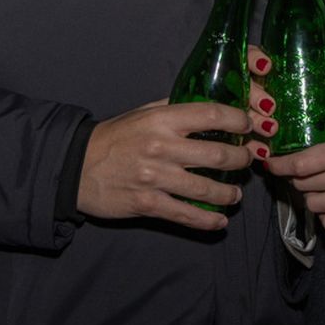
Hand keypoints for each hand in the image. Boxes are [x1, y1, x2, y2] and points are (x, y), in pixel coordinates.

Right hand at [77, 100, 253, 230]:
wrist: (76, 166)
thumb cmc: (114, 136)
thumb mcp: (143, 113)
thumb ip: (175, 108)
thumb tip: (210, 103)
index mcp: (162, 119)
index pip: (212, 114)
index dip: (238, 120)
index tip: (248, 126)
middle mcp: (161, 146)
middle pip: (218, 154)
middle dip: (242, 159)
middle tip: (247, 161)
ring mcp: (155, 177)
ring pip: (207, 188)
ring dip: (229, 193)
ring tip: (235, 194)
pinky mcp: (147, 204)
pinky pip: (186, 215)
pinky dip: (208, 220)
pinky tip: (219, 221)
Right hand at [245, 45, 324, 162]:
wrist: (284, 129)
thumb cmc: (291, 101)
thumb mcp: (308, 89)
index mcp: (258, 70)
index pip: (248, 55)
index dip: (254, 58)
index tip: (267, 66)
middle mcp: (243, 87)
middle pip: (241, 85)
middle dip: (256, 95)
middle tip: (272, 107)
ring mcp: (235, 110)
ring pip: (236, 112)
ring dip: (254, 120)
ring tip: (270, 131)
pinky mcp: (233, 134)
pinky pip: (238, 139)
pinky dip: (251, 146)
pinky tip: (262, 152)